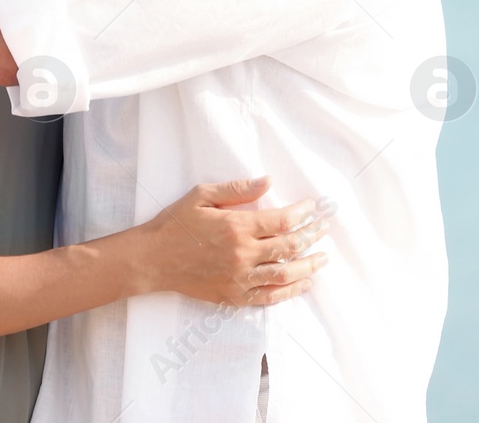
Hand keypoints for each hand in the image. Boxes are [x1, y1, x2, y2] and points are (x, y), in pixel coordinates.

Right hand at [135, 177, 331, 306]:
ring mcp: (239, 278)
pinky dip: (290, 291)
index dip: (303, 214)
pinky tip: (304, 283)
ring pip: (285, 275)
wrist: (153, 259)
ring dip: (308, 266)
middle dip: (312, 236)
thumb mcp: (202, 195)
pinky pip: (269, 297)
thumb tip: (268, 181)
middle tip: (325, 228)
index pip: (282, 221)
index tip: (313, 207)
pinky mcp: (233, 296)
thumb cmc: (176, 223)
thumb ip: (237, 188)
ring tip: (323, 258)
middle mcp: (242, 254)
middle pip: (290, 247)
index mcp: (237, 226)